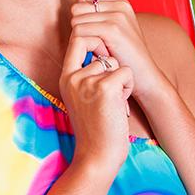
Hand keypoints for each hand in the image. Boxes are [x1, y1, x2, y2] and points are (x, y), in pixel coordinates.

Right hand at [58, 31, 133, 175]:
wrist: (97, 156)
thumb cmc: (95, 129)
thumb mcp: (82, 98)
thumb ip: (85, 76)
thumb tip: (101, 54)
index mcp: (65, 78)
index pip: (77, 39)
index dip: (93, 40)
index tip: (104, 56)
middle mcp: (73, 77)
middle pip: (96, 43)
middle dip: (110, 59)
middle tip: (112, 82)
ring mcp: (87, 81)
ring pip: (114, 61)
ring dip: (121, 79)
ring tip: (114, 101)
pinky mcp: (105, 88)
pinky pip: (125, 72)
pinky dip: (128, 87)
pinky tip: (120, 105)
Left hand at [71, 0, 167, 103]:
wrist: (143, 75)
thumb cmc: (126, 55)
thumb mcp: (116, 28)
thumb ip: (102, 9)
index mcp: (120, 2)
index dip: (81, 13)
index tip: (91, 28)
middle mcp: (119, 5)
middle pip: (77, 7)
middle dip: (79, 25)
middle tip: (92, 41)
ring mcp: (117, 16)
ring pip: (76, 20)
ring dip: (81, 37)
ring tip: (96, 48)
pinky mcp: (112, 29)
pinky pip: (80, 31)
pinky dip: (84, 44)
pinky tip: (97, 53)